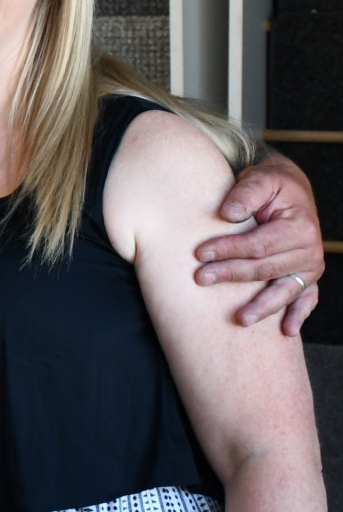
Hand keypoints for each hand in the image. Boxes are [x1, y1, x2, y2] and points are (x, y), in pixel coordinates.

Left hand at [198, 154, 324, 335]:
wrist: (290, 191)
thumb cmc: (271, 186)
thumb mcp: (261, 179)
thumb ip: (246, 193)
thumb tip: (228, 214)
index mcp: (300, 227)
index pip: (258, 245)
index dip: (229, 250)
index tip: (200, 253)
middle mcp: (310, 250)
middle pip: (265, 269)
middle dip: (231, 275)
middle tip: (201, 279)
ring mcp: (310, 268)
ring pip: (284, 291)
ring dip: (262, 307)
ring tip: (239, 320)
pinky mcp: (307, 278)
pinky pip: (306, 300)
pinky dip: (298, 315)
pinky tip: (287, 332)